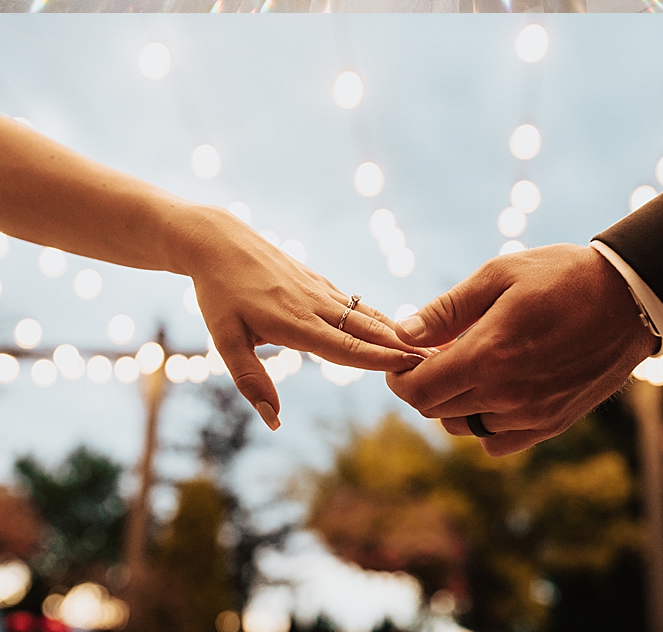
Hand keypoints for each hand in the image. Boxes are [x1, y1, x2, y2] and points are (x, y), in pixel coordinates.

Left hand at [184, 209, 429, 429]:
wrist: (218, 241)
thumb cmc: (218, 294)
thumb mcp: (225, 340)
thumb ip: (251, 381)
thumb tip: (274, 421)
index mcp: (294, 322)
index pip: (346, 346)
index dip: (381, 360)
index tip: (414, 369)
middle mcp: (314, 305)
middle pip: (368, 331)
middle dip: (405, 350)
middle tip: (444, 367)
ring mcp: (320, 290)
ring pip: (367, 315)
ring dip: (400, 334)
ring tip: (435, 351)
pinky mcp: (319, 281)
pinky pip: (357, 303)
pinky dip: (382, 318)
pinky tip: (400, 330)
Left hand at [385, 244, 656, 455]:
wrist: (629, 299)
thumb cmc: (560, 277)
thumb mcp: (497, 275)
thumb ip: (446, 310)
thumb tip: (404, 333)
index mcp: (489, 356)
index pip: (420, 391)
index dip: (400, 377)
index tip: (402, 357)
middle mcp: (508, 395)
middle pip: (436, 411)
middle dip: (424, 384)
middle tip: (434, 354)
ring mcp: (533, 415)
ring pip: (464, 428)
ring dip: (453, 402)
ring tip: (467, 365)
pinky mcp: (554, 423)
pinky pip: (498, 442)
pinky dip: (484, 423)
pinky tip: (493, 389)